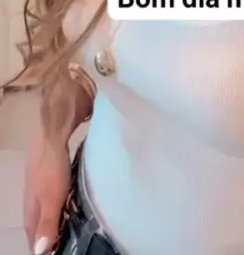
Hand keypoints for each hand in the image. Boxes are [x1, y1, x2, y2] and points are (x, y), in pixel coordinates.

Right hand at [24, 130, 71, 253]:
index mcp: (31, 213)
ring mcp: (43, 191)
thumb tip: (41, 252)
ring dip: (62, 224)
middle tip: (75, 244)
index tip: (65, 252)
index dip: (47, 251)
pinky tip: (79, 207)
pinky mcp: (53, 180)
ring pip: (52, 214)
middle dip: (55, 239)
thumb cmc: (51, 168)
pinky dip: (67, 208)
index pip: (35, 241)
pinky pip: (60, 201)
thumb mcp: (51, 198)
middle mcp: (34, 204)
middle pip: (42, 229)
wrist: (52, 134)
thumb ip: (47, 224)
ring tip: (79, 229)